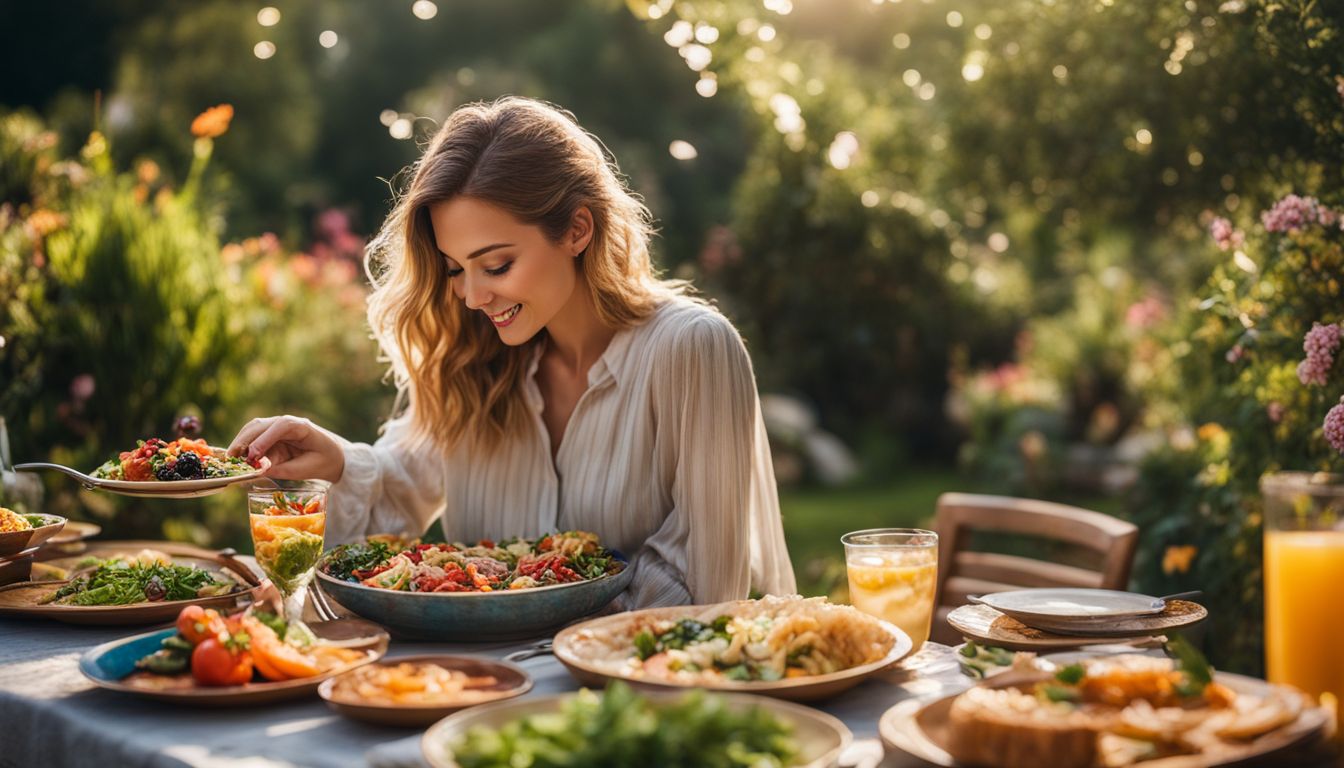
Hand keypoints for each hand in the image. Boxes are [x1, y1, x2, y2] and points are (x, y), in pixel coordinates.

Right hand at [227, 415, 344, 482]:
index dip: (264, 439)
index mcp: (301, 426)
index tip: (252, 455)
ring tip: (230, 460)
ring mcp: (276, 427)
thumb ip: (284, 470)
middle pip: (260, 425)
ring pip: (252, 428)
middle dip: (244, 441)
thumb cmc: (323, 461)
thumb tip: (258, 471)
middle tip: (232, 460)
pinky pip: (252, 437)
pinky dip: (242, 446)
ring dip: (240, 442)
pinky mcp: (269, 435)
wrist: (333, 456)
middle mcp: (286, 422)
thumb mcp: (307, 469)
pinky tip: (236, 458)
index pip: (280, 427)